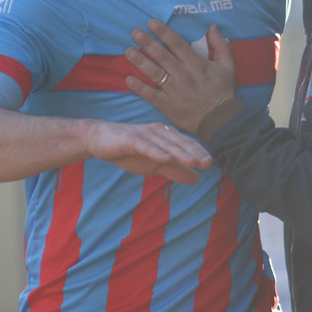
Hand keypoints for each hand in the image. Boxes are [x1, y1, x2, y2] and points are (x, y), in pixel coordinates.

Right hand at [84, 119, 212, 185]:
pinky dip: (156, 152)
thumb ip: (175, 170)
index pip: (186, 143)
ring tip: (194, 162)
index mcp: (166, 136)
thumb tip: (197, 179)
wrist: (100, 140)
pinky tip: (166, 159)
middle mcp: (158, 131)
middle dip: (195, 153)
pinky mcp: (131, 139)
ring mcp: (145, 134)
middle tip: (208, 163)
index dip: (199, 152)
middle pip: (180, 143)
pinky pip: (146, 146)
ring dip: (180, 153)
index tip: (211, 163)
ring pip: (166, 144)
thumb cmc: (130, 150)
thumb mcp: (155, 164)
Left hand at [125, 20, 236, 134]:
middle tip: (135, 33)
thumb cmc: (223, 92)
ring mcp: (174, 91)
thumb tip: (212, 27)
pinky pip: (151, 95)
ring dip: (140, 61)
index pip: (177, 44)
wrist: (220, 120)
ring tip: (128, 51)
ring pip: (154, 73)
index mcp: (197, 64)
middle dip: (147, 43)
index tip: (151, 23)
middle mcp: (184, 75)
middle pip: (162, 56)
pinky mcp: (168, 105)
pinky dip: (139, 87)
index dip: (163, 32)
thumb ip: (220, 46)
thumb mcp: (228, 66)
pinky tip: (128, 79)